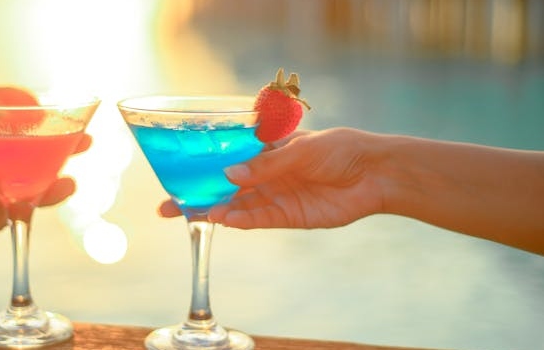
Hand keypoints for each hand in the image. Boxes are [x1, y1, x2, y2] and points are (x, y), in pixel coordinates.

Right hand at [159, 128, 384, 228]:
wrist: (375, 174)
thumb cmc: (340, 149)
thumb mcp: (301, 149)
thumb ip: (266, 165)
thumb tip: (229, 176)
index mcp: (266, 149)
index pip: (226, 156)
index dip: (201, 165)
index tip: (175, 171)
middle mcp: (266, 173)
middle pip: (224, 186)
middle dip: (197, 195)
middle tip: (168, 205)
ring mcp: (275, 195)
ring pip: (236, 205)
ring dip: (215, 210)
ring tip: (193, 214)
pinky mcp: (287, 216)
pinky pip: (257, 219)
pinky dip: (240, 220)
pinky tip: (222, 220)